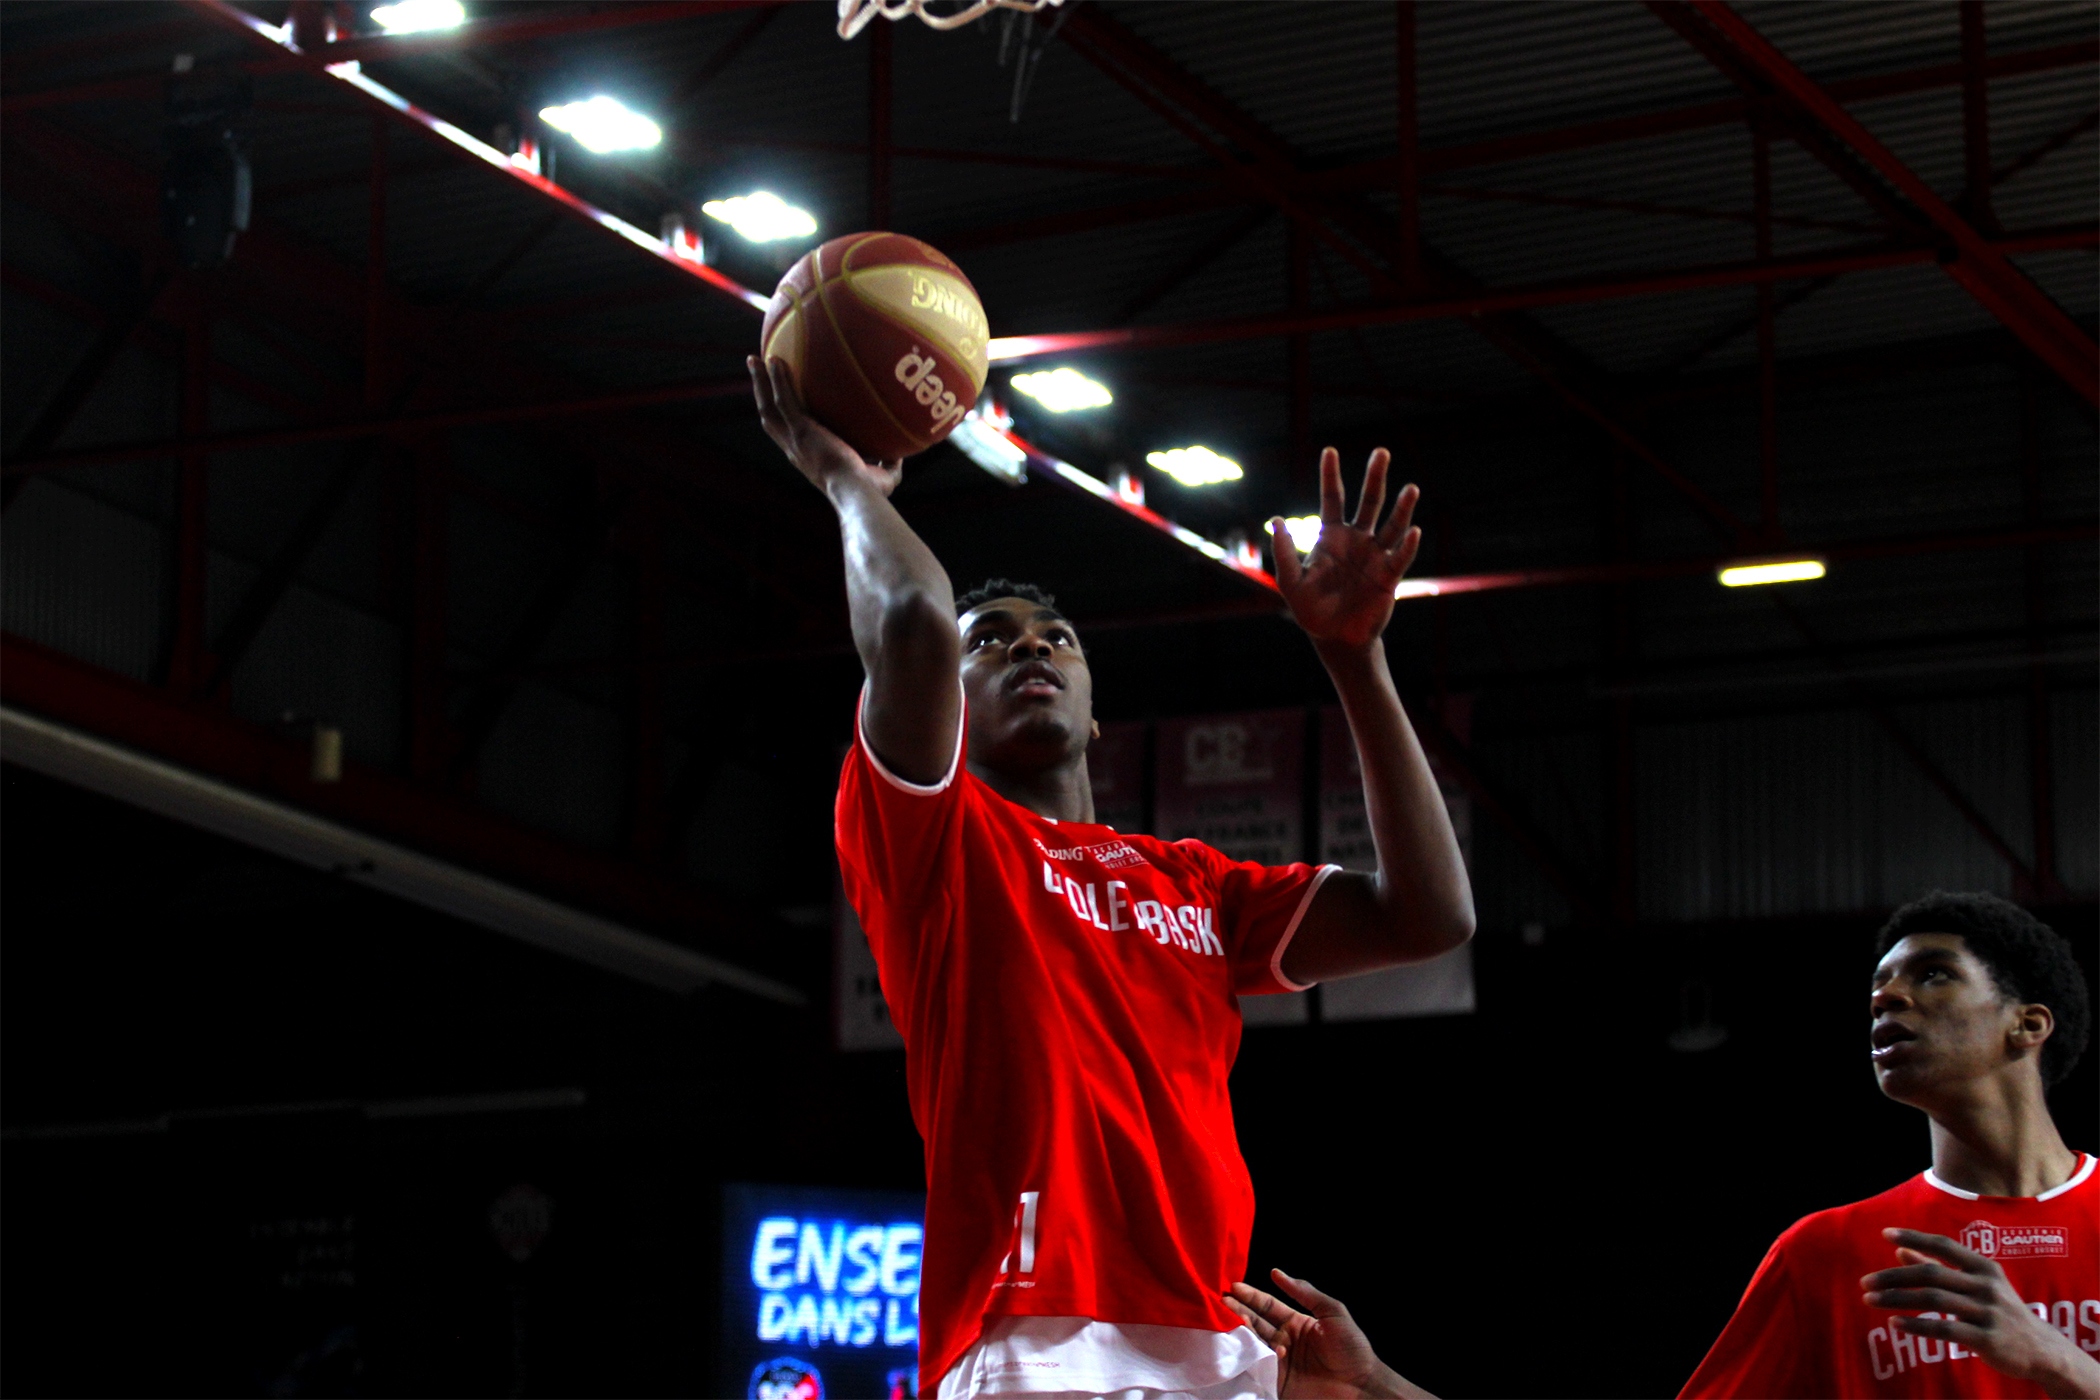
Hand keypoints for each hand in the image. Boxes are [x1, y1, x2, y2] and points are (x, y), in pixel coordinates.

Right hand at [748, 355, 901, 497]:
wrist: (857, 492)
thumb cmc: (869, 492)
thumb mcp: (880, 476)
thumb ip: (886, 463)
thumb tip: (899, 453)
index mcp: (807, 457)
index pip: (789, 435)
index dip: (782, 419)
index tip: (780, 402)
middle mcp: (794, 448)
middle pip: (770, 417)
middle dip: (762, 393)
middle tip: (758, 371)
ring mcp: (795, 439)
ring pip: (769, 406)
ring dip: (761, 382)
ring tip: (755, 359)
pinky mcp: (800, 430)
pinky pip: (784, 398)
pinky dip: (778, 379)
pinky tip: (776, 359)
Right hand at [1226, 1270, 1429, 1399]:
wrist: (1361, 1386)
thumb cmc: (1352, 1347)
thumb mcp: (1333, 1312)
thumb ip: (1306, 1293)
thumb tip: (1277, 1273)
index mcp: (1296, 1322)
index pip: (1267, 1306)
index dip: (1251, 1296)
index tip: (1233, 1287)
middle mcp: (1283, 1339)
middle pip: (1255, 1322)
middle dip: (1237, 1310)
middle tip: (1220, 1300)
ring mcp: (1279, 1361)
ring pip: (1253, 1342)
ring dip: (1240, 1330)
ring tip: (1226, 1317)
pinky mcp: (1277, 1381)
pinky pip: (1258, 1366)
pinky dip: (1250, 1355)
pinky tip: (1243, 1343)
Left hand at [1269, 448, 1421, 651]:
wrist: (1334, 638)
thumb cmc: (1311, 609)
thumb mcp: (1290, 582)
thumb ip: (1284, 553)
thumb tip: (1276, 520)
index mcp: (1332, 536)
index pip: (1333, 499)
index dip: (1330, 476)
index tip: (1329, 451)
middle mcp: (1357, 540)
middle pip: (1368, 502)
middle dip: (1374, 477)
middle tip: (1381, 452)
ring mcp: (1375, 556)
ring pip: (1391, 525)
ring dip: (1402, 508)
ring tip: (1411, 489)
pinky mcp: (1388, 576)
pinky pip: (1399, 557)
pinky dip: (1406, 546)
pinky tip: (1413, 532)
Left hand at [1863, 1229, 2099, 1397]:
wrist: (2042, 1350)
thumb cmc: (2000, 1312)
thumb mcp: (1977, 1285)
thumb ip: (1939, 1268)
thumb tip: (1899, 1251)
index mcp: (1984, 1267)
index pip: (1944, 1245)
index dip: (1915, 1238)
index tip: (1885, 1234)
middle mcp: (1987, 1286)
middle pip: (1932, 1274)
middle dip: (1894, 1277)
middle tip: (1865, 1283)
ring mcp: (1988, 1312)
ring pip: (1934, 1300)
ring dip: (1898, 1299)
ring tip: (1871, 1300)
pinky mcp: (1987, 1339)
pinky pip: (1945, 1329)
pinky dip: (1917, 1326)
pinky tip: (1895, 1324)